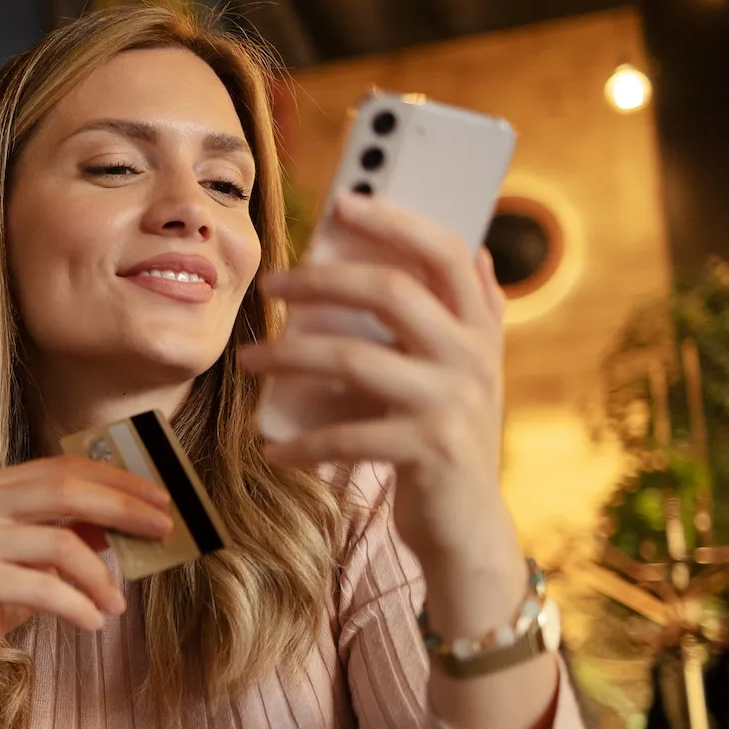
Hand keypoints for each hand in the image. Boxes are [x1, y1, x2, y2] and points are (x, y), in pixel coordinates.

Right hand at [0, 456, 173, 688]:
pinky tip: (94, 622)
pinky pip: (43, 588)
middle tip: (165, 529)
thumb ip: (77, 529)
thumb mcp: (41, 557)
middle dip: (122, 508)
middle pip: (65, 491)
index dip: (116, 479)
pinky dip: (78, 606)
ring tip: (117, 603)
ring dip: (101, 576)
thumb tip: (137, 517)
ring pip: (60, 543)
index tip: (161, 497)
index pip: (63, 467)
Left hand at [238, 193, 521, 593]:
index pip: (446, 253)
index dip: (397, 221)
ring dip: (291, 356)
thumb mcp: (464, 372)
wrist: (468, 527)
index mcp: (480, 327)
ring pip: (357, 359)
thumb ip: (466, 316)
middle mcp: (473, 358)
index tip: (345, 202)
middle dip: (321, 280)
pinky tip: (271, 448)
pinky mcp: (429, 452)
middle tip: (269, 284)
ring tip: (249, 361)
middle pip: (391, 293)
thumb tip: (473, 250)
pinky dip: (302, 442)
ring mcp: (453, 405)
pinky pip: (349, 435)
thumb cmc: (445, 436)